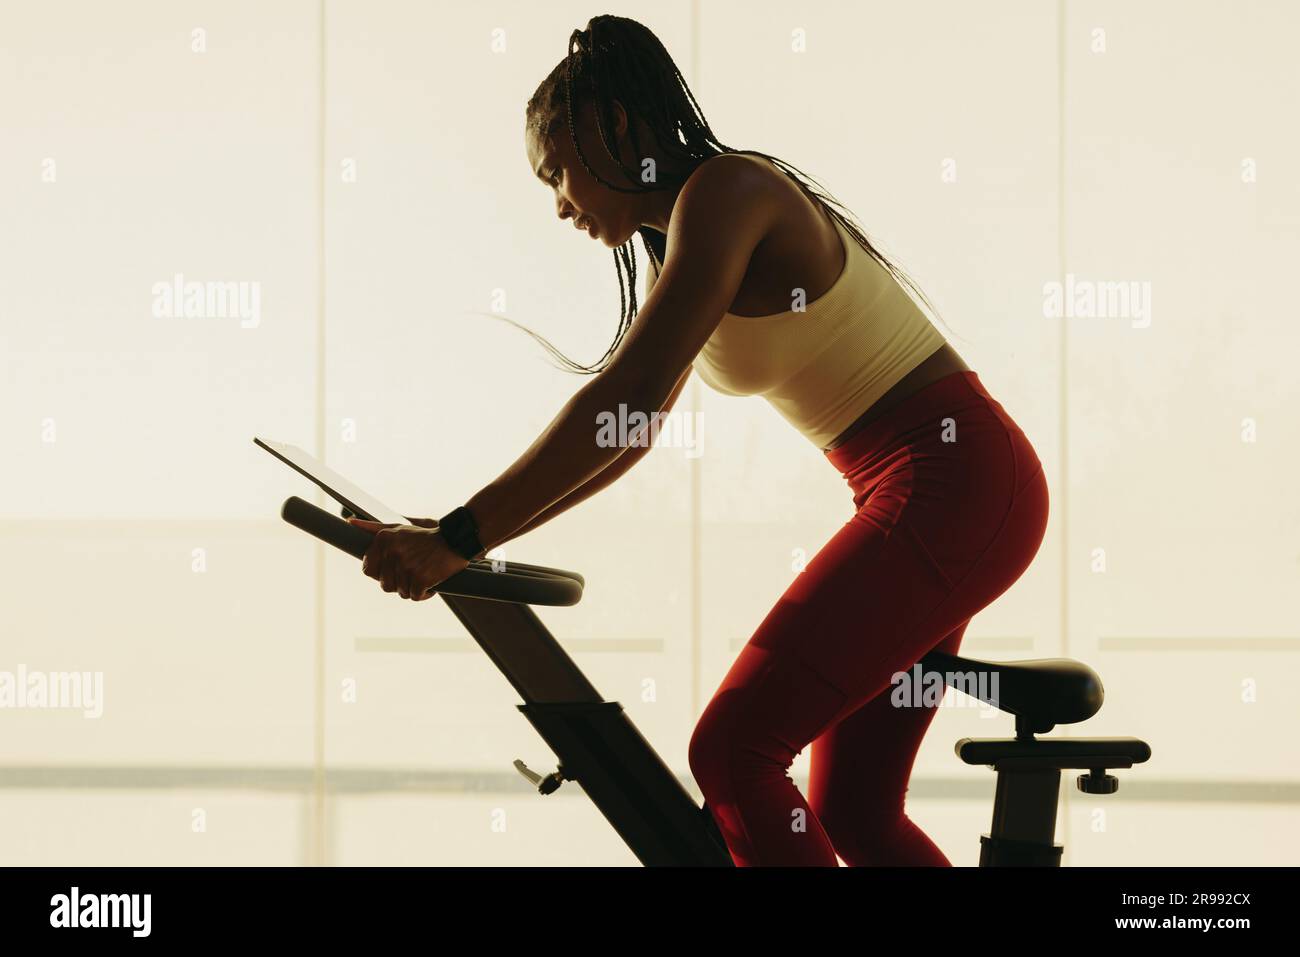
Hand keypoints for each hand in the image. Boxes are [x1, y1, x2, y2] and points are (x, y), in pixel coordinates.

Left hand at [348, 517, 468, 600]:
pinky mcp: (421, 578)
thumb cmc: (425, 536)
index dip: (381, 574)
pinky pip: (415, 596)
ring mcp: (406, 566)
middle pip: (385, 585)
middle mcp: (392, 552)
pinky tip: (431, 584)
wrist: (455, 540)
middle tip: (413, 572)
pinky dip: (424, 594)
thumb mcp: (398, 527)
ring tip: (424, 575)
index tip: (395, 569)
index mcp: (383, 539)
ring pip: (401, 592)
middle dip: (399, 583)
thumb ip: (373, 528)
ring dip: (413, 589)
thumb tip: (350, 522)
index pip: (368, 570)